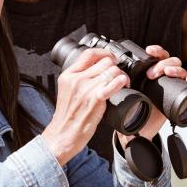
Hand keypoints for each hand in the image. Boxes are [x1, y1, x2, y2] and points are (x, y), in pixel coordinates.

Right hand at [42, 48, 128, 165]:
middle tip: (118, 75)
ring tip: (122, 83)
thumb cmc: (67, 115)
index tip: (111, 57)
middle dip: (115, 66)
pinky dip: (121, 82)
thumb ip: (78, 78)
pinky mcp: (95, 99)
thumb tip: (96, 70)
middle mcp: (76, 79)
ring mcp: (85, 88)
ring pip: (112, 71)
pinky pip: (113, 84)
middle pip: (104, 61)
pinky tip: (124, 84)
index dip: (104, 52)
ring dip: (121, 75)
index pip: (89, 53)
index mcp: (68, 74)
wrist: (62, 134)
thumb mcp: (67, 90)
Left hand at [116, 45, 186, 149]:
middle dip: (162, 63)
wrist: (141, 128)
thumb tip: (113, 79)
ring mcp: (172, 86)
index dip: (156, 51)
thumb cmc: (135, 108)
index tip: (149, 51)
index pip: (158, 56)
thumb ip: (121, 87)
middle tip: (151, 74)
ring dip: (175, 68)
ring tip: (167, 72)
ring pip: (180, 70)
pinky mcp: (179, 97)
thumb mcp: (127, 94)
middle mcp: (164, 77)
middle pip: (170, 61)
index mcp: (152, 72)